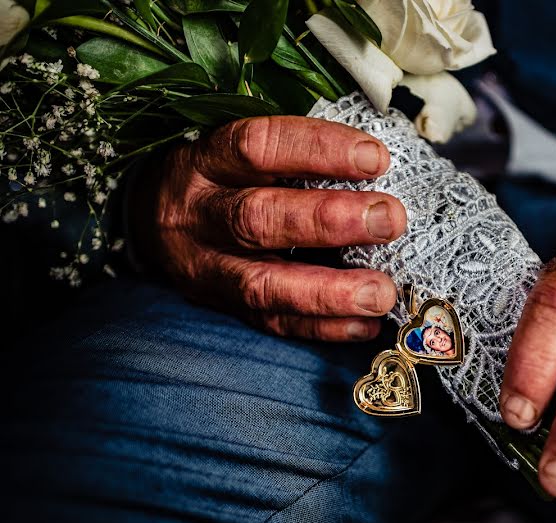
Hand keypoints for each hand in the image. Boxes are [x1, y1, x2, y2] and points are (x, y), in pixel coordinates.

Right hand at [129, 116, 406, 340]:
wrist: (149, 219)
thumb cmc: (220, 177)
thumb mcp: (239, 150)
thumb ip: (295, 154)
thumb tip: (379, 162)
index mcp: (208, 159)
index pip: (258, 146)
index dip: (318, 150)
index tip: (376, 158)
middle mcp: (200, 213)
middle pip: (259, 218)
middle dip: (330, 221)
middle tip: (390, 220)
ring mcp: (207, 267)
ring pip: (262, 285)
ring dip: (329, 291)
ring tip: (381, 292)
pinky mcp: (220, 307)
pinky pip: (271, 323)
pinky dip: (322, 327)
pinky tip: (365, 324)